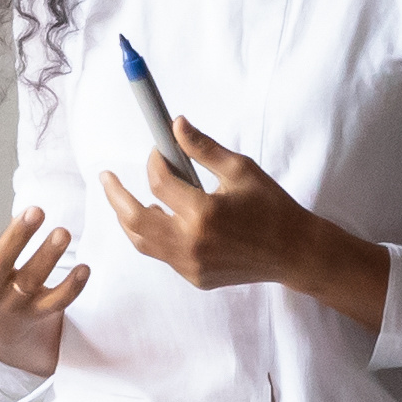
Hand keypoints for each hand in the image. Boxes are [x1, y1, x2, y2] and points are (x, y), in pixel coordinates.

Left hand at [97, 118, 389, 332]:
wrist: (295, 253)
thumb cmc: (271, 207)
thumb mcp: (241, 170)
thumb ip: (203, 148)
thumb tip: (173, 124)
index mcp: (204, 212)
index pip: (158, 182)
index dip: (153, 161)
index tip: (158, 151)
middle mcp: (191, 243)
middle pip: (135, 218)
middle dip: (116, 195)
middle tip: (106, 178)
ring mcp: (191, 265)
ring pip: (142, 241)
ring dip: (129, 218)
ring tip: (122, 199)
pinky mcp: (195, 277)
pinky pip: (163, 255)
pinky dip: (155, 235)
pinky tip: (160, 219)